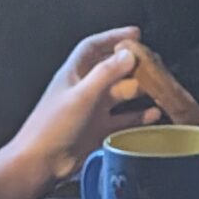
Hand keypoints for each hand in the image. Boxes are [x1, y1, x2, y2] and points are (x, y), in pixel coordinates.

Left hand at [0, 28, 158, 194]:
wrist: (40, 163)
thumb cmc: (52, 128)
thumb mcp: (81, 95)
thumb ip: (106, 73)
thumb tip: (128, 54)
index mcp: (73, 75)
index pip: (93, 47)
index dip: (113, 37)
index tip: (134, 35)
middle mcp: (83, 90)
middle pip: (111, 70)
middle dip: (132, 65)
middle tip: (153, 63)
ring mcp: (92, 111)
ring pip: (120, 95)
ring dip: (139, 91)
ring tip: (159, 88)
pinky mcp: (98, 131)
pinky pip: (123, 119)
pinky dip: (139, 116)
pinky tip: (153, 114)